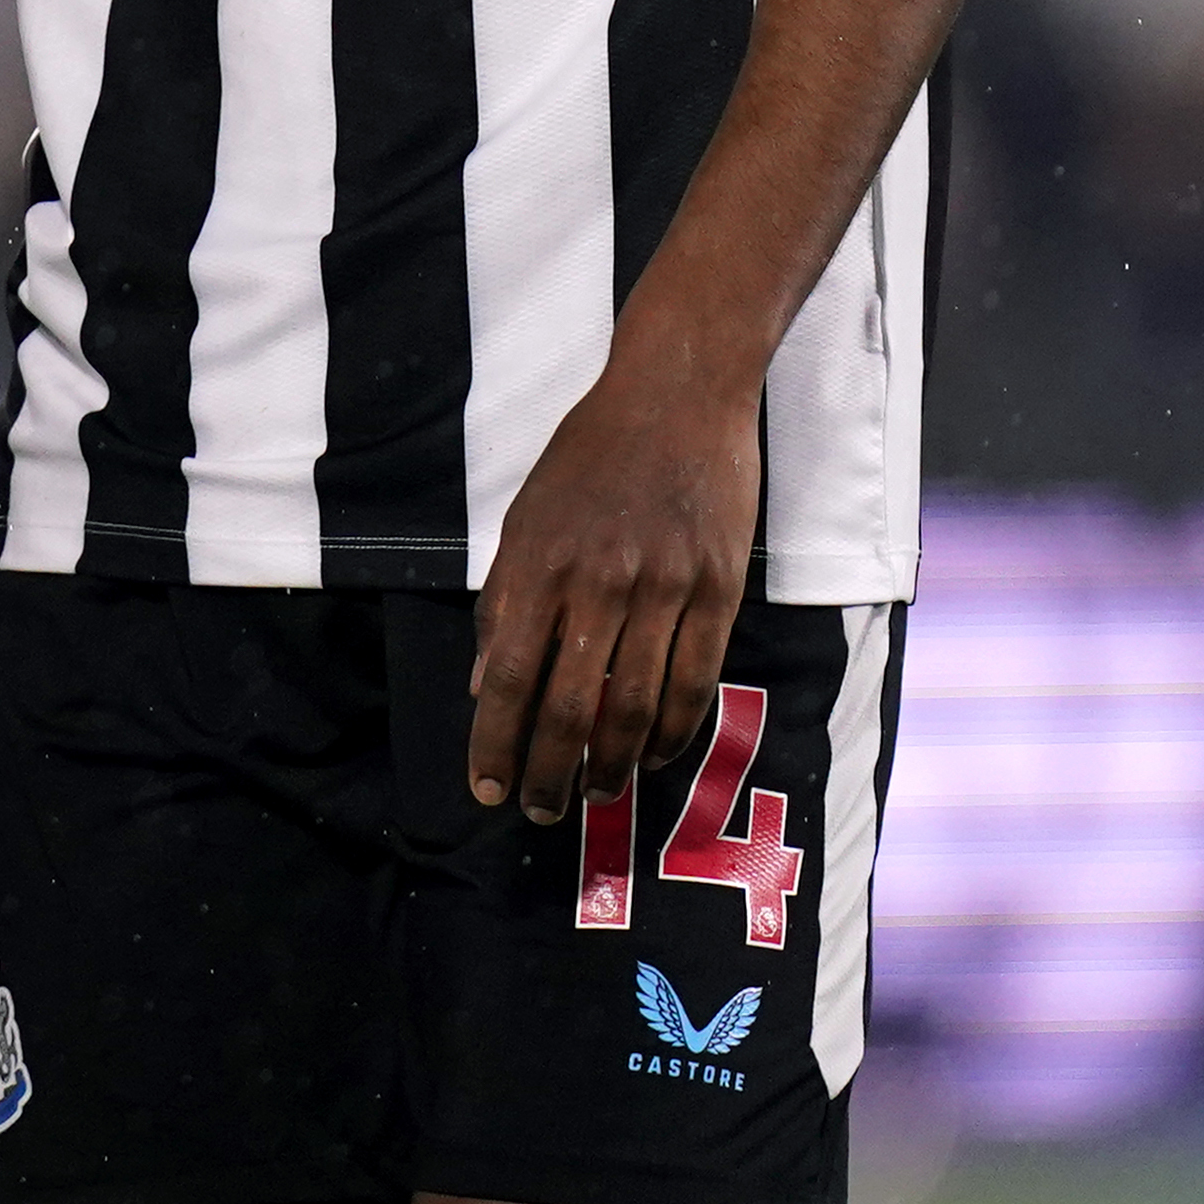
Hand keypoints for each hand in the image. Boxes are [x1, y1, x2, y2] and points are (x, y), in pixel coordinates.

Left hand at [465, 355, 762, 821]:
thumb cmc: (590, 455)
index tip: (485, 786)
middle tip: (538, 809)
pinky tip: (651, 756)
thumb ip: (507, 601)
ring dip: (611, 764)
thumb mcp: (526, 517)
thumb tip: (485, 684)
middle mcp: (597, 581)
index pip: (506, 677)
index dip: (494, 742)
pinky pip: (693, 681)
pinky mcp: (718, 588)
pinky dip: (669, 732)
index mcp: (537, 563)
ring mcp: (663, 587)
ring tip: (594, 793)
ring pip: (633, 706)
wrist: (677, 393)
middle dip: (549, 771)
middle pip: (568, 707)